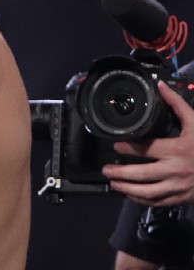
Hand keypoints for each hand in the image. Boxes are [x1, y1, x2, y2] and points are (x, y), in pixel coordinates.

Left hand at [102, 80, 193, 205]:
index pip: (146, 149)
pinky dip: (142, 200)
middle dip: (120, 172)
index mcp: (177, 150)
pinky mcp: (182, 198)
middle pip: (141, 174)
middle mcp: (176, 170)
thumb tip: (161, 86)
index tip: (115, 144)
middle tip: (106, 168)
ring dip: (126, 188)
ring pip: (147, 192)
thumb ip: (177, 104)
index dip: (127, 147)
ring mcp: (179, 187)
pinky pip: (158, 202)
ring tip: (114, 182)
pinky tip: (131, 195)